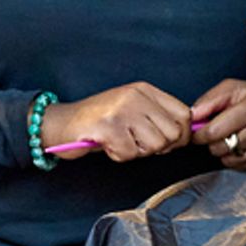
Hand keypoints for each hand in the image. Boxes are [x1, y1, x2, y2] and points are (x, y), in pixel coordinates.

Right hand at [41, 84, 191, 162]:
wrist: (60, 123)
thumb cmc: (98, 122)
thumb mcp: (132, 110)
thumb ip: (157, 118)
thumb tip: (184, 137)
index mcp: (145, 90)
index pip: (184, 114)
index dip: (181, 135)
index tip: (167, 144)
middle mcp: (136, 96)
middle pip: (173, 133)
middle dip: (158, 148)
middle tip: (136, 144)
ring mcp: (122, 109)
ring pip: (154, 145)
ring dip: (137, 152)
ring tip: (120, 142)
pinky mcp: (109, 126)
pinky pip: (130, 153)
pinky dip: (118, 155)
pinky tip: (107, 145)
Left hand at [190, 78, 245, 170]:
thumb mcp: (232, 89)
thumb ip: (209, 101)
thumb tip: (192, 117)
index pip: (213, 132)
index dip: (199, 134)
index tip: (198, 132)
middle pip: (218, 147)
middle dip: (211, 141)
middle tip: (217, 132)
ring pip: (227, 158)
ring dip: (224, 150)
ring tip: (233, 135)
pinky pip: (239, 165)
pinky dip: (236, 157)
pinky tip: (243, 144)